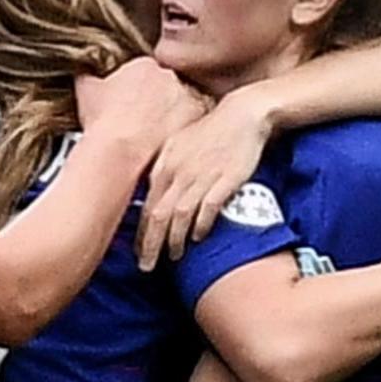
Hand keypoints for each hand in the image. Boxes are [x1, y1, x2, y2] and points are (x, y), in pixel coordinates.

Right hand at [76, 57, 204, 156]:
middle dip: (159, 101)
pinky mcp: (198, 117)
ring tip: (156, 135)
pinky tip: (168, 142)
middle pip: (167, 85)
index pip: (146, 72)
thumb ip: (89, 77)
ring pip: (183, 102)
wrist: (120, 150)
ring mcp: (187, 95)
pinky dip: (185, 129)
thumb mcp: (86, 91)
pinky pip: (196, 120)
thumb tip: (85, 72)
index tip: (135, 105)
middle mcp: (169, 76)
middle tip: (147, 121)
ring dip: (173, 115)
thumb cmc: (102, 123)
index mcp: (143, 65)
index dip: (140, 90)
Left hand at [139, 87, 264, 271]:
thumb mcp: (179, 146)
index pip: (146, 205)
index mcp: (165, 164)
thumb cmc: (212, 130)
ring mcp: (200, 176)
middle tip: (147, 266)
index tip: (138, 251)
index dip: (141, 233)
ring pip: (179, 215)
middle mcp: (178, 172)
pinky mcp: (224, 179)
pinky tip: (198, 238)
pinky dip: (201, 225)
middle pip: (158, 215)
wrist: (242, 115)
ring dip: (174, 240)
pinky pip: (207, 208)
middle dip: (150, 245)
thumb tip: (154, 197)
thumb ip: (165, 170)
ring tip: (174, 257)